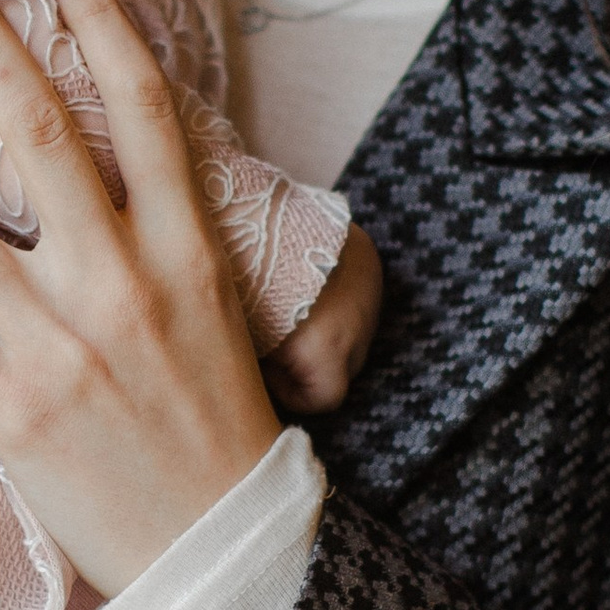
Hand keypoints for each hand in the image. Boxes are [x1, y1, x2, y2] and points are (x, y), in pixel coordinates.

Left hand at [0, 0, 280, 598]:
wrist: (222, 550)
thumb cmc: (215, 427)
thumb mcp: (214, 314)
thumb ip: (162, 237)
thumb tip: (107, 163)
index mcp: (187, 253)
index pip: (145, 112)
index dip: (100, 30)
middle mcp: (122, 285)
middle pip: (39, 134)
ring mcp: (61, 347)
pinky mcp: (10, 409)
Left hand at [263, 220, 382, 414]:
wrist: (256, 210)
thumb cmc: (240, 281)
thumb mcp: (244, 339)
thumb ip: (263, 372)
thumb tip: (258, 390)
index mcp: (329, 349)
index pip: (328, 398)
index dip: (293, 393)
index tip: (267, 371)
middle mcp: (360, 325)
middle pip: (345, 367)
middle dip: (310, 363)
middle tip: (272, 343)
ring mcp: (370, 290)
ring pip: (355, 330)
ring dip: (328, 329)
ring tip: (289, 311)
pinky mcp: (370, 260)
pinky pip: (359, 294)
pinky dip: (338, 297)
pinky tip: (308, 285)